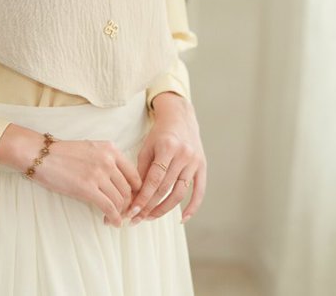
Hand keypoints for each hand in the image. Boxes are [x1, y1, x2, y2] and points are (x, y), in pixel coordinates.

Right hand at [0, 124, 141, 226]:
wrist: (41, 155)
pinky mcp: (88, 188)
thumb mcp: (91, 148)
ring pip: (120, 200)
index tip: (131, 200)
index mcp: (110, 149)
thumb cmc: (63, 153)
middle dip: (127, 205)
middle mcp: (108, 160)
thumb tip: (120, 182)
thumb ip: (107, 160)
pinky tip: (111, 222)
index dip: (135, 191)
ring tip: (113, 218)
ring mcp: (99, 174)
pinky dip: (114, 218)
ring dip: (119, 213)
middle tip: (122, 213)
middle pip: (128, 190)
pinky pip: (109, 208)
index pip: (134, 174)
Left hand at [119, 92, 206, 225]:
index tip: (132, 211)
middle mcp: (183, 155)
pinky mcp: (203, 166)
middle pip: (165, 188)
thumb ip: (142, 169)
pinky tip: (182, 219)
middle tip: (137, 218)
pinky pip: (199, 191)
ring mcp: (194, 161)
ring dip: (165, 209)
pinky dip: (192, 207)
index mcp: (166, 147)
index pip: (153, 180)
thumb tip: (135, 195)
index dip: (143, 198)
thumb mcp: (147, 146)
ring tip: (151, 217)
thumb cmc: (160, 133)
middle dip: (150, 206)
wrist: (180, 117)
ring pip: (179, 193)